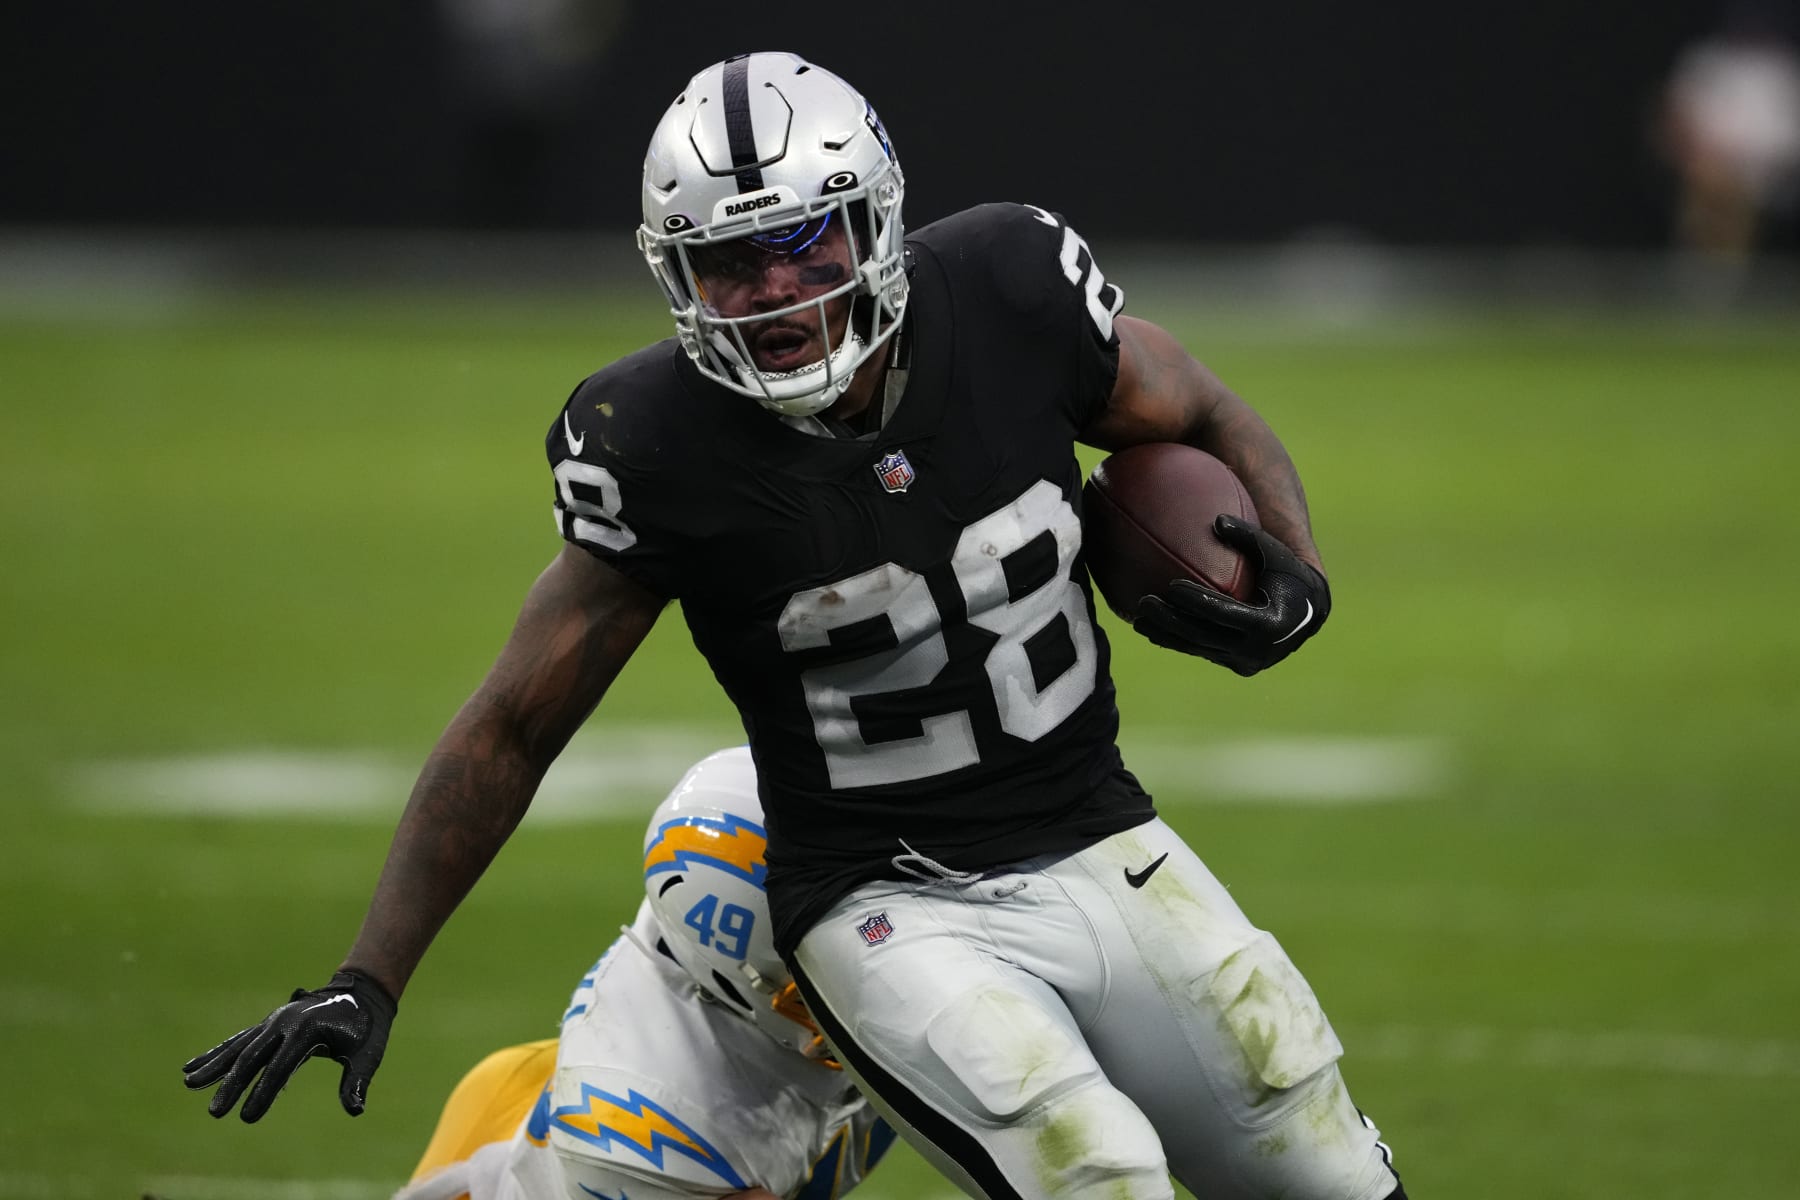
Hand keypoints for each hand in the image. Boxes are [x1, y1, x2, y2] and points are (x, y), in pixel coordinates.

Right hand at [183, 969, 395, 1121]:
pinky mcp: (269, 1025)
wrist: (362, 993)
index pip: (281, 1066)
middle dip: (233, 1085)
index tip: (248, 1117)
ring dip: (214, 1065)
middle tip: (215, 1112)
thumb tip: (355, 1109)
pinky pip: (239, 1040)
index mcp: (308, 1029)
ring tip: (188, 1083)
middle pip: (253, 1056)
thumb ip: (356, 1080)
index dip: (264, 1091)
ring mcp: (275, 1021)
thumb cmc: (366, 1029)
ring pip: (239, 1046)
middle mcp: (286, 1022)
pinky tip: (193, 1067)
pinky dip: (217, 1053)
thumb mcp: (367, 1054)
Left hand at [1133, 514, 1330, 675]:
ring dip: (1167, 636)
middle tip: (1144, 603)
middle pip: (1204, 636)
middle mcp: (1257, 650)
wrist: (1309, 612)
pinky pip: (1201, 652)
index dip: (1196, 601)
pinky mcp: (1236, 665)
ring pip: (1198, 649)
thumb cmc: (1288, 572)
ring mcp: (1245, 661)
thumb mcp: (1275, 552)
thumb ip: (1248, 535)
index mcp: (1270, 624)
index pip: (1224, 613)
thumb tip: (1217, 520)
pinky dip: (1177, 642)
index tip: (1171, 587)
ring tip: (1139, 619)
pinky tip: (1152, 630)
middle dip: (1171, 621)